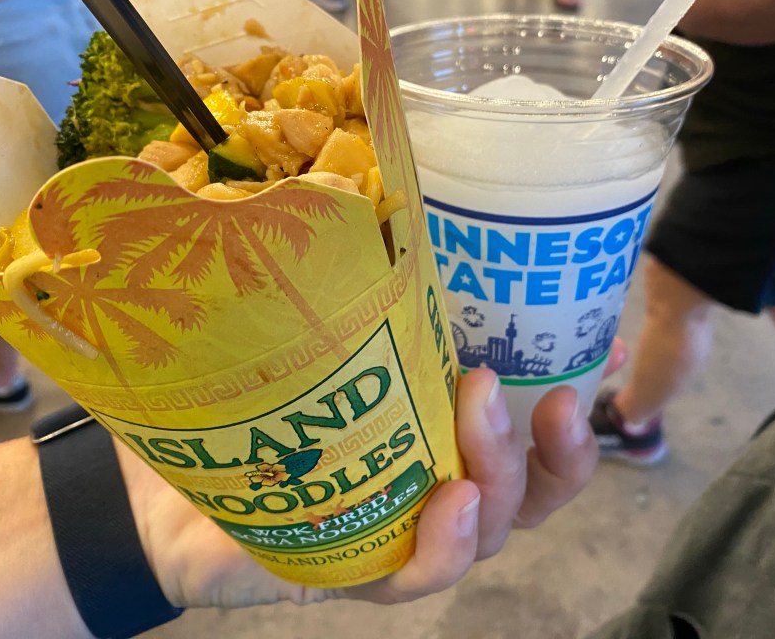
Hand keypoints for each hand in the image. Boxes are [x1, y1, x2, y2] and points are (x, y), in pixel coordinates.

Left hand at [117, 338, 626, 609]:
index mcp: (441, 444)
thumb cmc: (255, 409)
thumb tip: (386, 197)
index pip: (533, 436)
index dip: (578, 397)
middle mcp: (436, 494)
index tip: (609, 347)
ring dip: (501, 468)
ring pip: (490, 529)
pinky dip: (447, 544)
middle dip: (548, 442)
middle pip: (529, 490)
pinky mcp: (357, 577)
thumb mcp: (322, 346)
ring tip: (477, 404)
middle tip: (524, 382)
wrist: (165, 497)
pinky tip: (452, 500)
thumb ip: (363, 300)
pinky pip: (419, 577)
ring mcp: (402, 540)